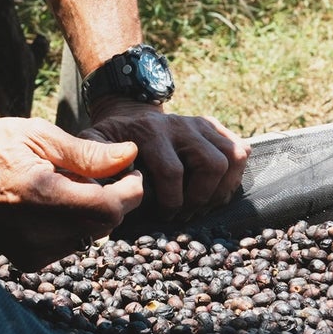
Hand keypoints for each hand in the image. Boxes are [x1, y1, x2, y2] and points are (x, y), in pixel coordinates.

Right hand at [0, 117, 144, 269]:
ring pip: (89, 237)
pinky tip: (53, 203)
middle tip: (99, 171)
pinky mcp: (26, 261)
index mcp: (42, 198)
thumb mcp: (39, 135)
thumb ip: (87, 153)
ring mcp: (31, 253)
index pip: (109, 208)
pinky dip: (72, 225)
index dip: (130, 190)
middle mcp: (38, 234)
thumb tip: (130, 156)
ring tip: (68, 184)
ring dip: (92, 212)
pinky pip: (68, 244)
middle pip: (103, 225)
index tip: (129, 171)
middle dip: (112, 199)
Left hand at [82, 101, 247, 220]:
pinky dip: (234, 175)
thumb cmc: (110, 140)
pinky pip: (241, 149)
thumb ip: (93, 158)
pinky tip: (214, 190)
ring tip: (201, 205)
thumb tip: (117, 177)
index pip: (172, 171)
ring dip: (221, 189)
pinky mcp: (214, 128)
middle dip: (200, 198)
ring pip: (232, 157)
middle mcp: (180, 125)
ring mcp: (200, 125)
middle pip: (212, 164)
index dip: (171, 202)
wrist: (128, 116)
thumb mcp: (92, 144)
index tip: (163, 217)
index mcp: (149, 131)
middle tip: (185, 214)